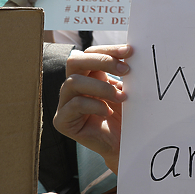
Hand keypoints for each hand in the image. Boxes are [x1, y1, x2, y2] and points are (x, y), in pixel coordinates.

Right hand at [54, 45, 131, 173]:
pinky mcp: (62, 121)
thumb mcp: (126, 89)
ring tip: (122, 97)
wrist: (125, 144)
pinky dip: (95, 105)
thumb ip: (123, 73)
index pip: (90, 53)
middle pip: (74, 61)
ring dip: (102, 87)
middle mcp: (73, 86)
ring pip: (73, 82)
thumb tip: (131, 53)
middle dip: (101, 61)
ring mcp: (65, 103)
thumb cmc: (127, 116)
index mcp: (88, 76)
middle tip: (126, 70)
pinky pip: (75, 105)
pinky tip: (109, 112)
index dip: (108, 50)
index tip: (130, 51)